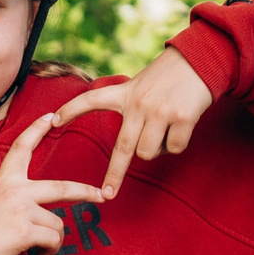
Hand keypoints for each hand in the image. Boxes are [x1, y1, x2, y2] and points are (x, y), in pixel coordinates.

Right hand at [0, 113, 107, 254]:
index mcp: (4, 181)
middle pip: (61, 187)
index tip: (51, 117)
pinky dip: (50, 250)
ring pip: (57, 222)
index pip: (22, 148)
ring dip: (54, 238)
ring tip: (40, 247)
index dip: (36, 129)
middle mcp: (16, 192)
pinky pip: (52, 239)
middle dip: (85, 192)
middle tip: (100, 196)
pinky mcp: (26, 231)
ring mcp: (22, 211)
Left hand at [54, 45, 213, 199]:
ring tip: (164, 130)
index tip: (53, 120)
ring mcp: (160, 112)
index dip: (71, 109)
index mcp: (125, 92)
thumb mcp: (143, 83)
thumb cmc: (170, 75)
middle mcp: (139, 103)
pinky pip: (173, 148)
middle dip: (114, 175)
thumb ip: (132, 107)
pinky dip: (176, 144)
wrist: (200, 60)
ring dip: (155, 150)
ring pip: (149, 152)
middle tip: (108, 194)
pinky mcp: (181, 118)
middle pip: (122, 148)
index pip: (92, 99)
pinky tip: (182, 125)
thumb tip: (133, 147)